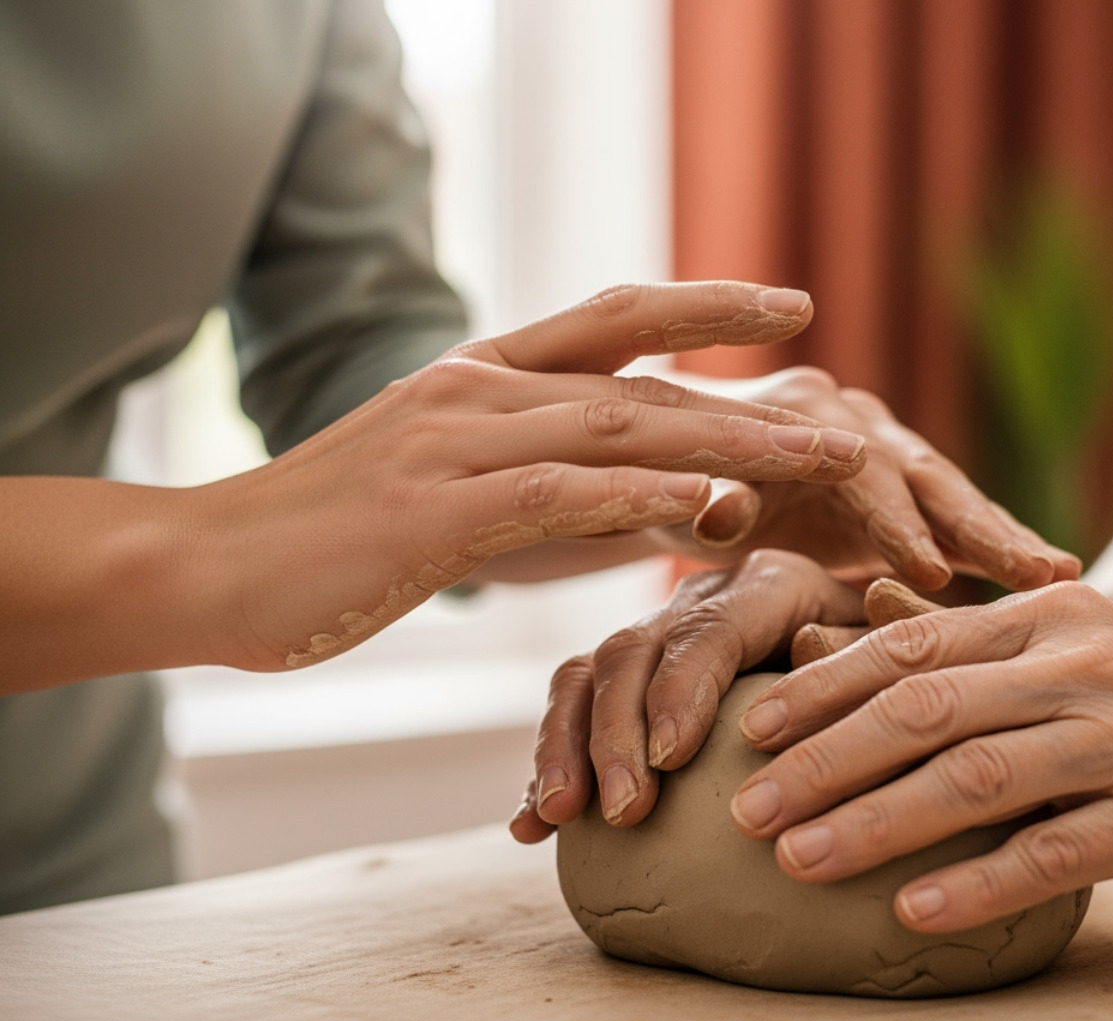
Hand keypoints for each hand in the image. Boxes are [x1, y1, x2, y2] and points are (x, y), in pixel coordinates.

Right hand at [2, 282, 872, 691]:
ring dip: (732, 445)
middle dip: (753, 400)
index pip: (616, 317)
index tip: (789, 302)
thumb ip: (544, 481)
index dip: (707, 305)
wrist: (206, 567)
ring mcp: (455, 442)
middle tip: (848, 418)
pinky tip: (718, 507)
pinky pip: (562, 495)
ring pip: (621, 428)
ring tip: (823, 461)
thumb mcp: (450, 489)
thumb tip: (648, 497)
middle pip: (644, 379)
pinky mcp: (435, 510)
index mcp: (482, 375)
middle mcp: (478, 389)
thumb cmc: (331, 541)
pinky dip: (647, 496)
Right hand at [509, 551, 941, 841]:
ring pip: (587, 673)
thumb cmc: (899, 662)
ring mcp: (659, 633)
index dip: (683, 690)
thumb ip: (876, 647)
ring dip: (566, 746)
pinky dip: (548, 764)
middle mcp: (702, 597)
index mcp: (770, 582)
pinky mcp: (632, 677)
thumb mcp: (904, 652)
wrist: (878, 654)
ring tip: (560, 816)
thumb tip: (815, 650)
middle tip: (624, 812)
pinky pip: (572, 707)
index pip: (711, 629)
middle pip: (634, 650)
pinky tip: (531, 826)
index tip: (672, 760)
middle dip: (616, 733)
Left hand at [653, 369, 1080, 590]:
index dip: (890, 518)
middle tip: (1035, 573)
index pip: (856, 466)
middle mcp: (853, 420)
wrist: (677, 465)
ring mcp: (886, 450)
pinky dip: (1000, 543)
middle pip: (925, 473)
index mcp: (801, 410)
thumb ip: (701, 503)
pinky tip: (1057, 574)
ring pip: (954, 494)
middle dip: (979, 524)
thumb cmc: (664, 488)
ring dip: (1006, 534)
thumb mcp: (671, 499)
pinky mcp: (903, 488)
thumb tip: (719, 509)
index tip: (925, 568)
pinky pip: (957, 517)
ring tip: (1066, 574)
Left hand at [723, 582, 1112, 932]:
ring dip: (877, 820)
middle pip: (926, 707)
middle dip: (824, 757)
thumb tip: (856, 627)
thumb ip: (976, 645)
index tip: (752, 723)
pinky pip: (1058, 850)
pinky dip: (980, 879)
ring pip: (978, 777)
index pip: (913, 643)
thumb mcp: (1083, 645)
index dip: (824, 685)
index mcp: (1051, 616)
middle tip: (748, 803)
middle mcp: (1082, 664)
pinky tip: (915, 909)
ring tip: (800, 860)